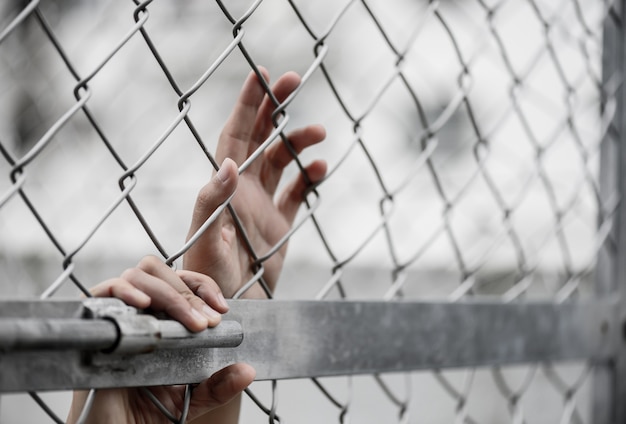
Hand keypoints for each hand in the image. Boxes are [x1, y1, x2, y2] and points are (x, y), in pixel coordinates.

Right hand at [66, 256, 255, 423]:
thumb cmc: (143, 415)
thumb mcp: (191, 400)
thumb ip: (219, 386)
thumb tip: (248, 371)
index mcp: (159, 321)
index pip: (180, 281)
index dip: (202, 286)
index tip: (221, 309)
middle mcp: (136, 314)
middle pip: (159, 271)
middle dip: (189, 292)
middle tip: (205, 322)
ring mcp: (114, 317)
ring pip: (136, 275)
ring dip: (168, 293)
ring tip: (188, 323)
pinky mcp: (91, 327)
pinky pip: (101, 292)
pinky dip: (125, 291)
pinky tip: (144, 305)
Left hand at [184, 67, 326, 298]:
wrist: (228, 310)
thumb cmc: (208, 281)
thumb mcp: (206, 242)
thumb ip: (213, 203)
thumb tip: (227, 162)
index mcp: (224, 188)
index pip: (234, 136)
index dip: (246, 104)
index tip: (260, 74)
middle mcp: (243, 190)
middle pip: (259, 137)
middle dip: (275, 106)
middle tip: (294, 79)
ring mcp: (263, 205)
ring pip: (282, 160)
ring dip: (298, 141)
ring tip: (319, 132)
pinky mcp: (280, 222)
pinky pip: (297, 191)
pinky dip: (309, 177)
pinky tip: (319, 168)